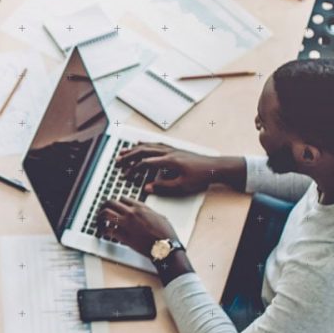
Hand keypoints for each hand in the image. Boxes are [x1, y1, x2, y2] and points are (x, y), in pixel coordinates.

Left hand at [98, 197, 179, 256]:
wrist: (165, 247)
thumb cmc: (165, 235)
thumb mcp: (160, 217)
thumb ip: (150, 213)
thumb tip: (147, 213)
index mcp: (141, 207)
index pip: (123, 198)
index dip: (117, 202)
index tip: (115, 207)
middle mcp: (132, 213)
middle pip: (111, 202)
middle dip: (104, 206)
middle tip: (102, 211)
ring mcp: (126, 224)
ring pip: (106, 214)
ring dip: (100, 217)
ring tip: (99, 221)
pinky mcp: (123, 237)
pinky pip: (108, 231)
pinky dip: (102, 231)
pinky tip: (102, 232)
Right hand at [116, 143, 240, 195]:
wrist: (216, 168)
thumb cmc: (201, 177)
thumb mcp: (182, 187)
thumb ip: (163, 187)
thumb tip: (147, 188)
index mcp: (169, 161)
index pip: (145, 162)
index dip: (133, 168)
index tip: (125, 175)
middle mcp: (169, 152)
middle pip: (144, 151)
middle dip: (129, 156)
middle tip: (117, 161)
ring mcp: (172, 149)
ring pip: (149, 146)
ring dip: (135, 149)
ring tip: (124, 151)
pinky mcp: (175, 150)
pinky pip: (156, 144)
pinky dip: (146, 144)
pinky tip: (142, 144)